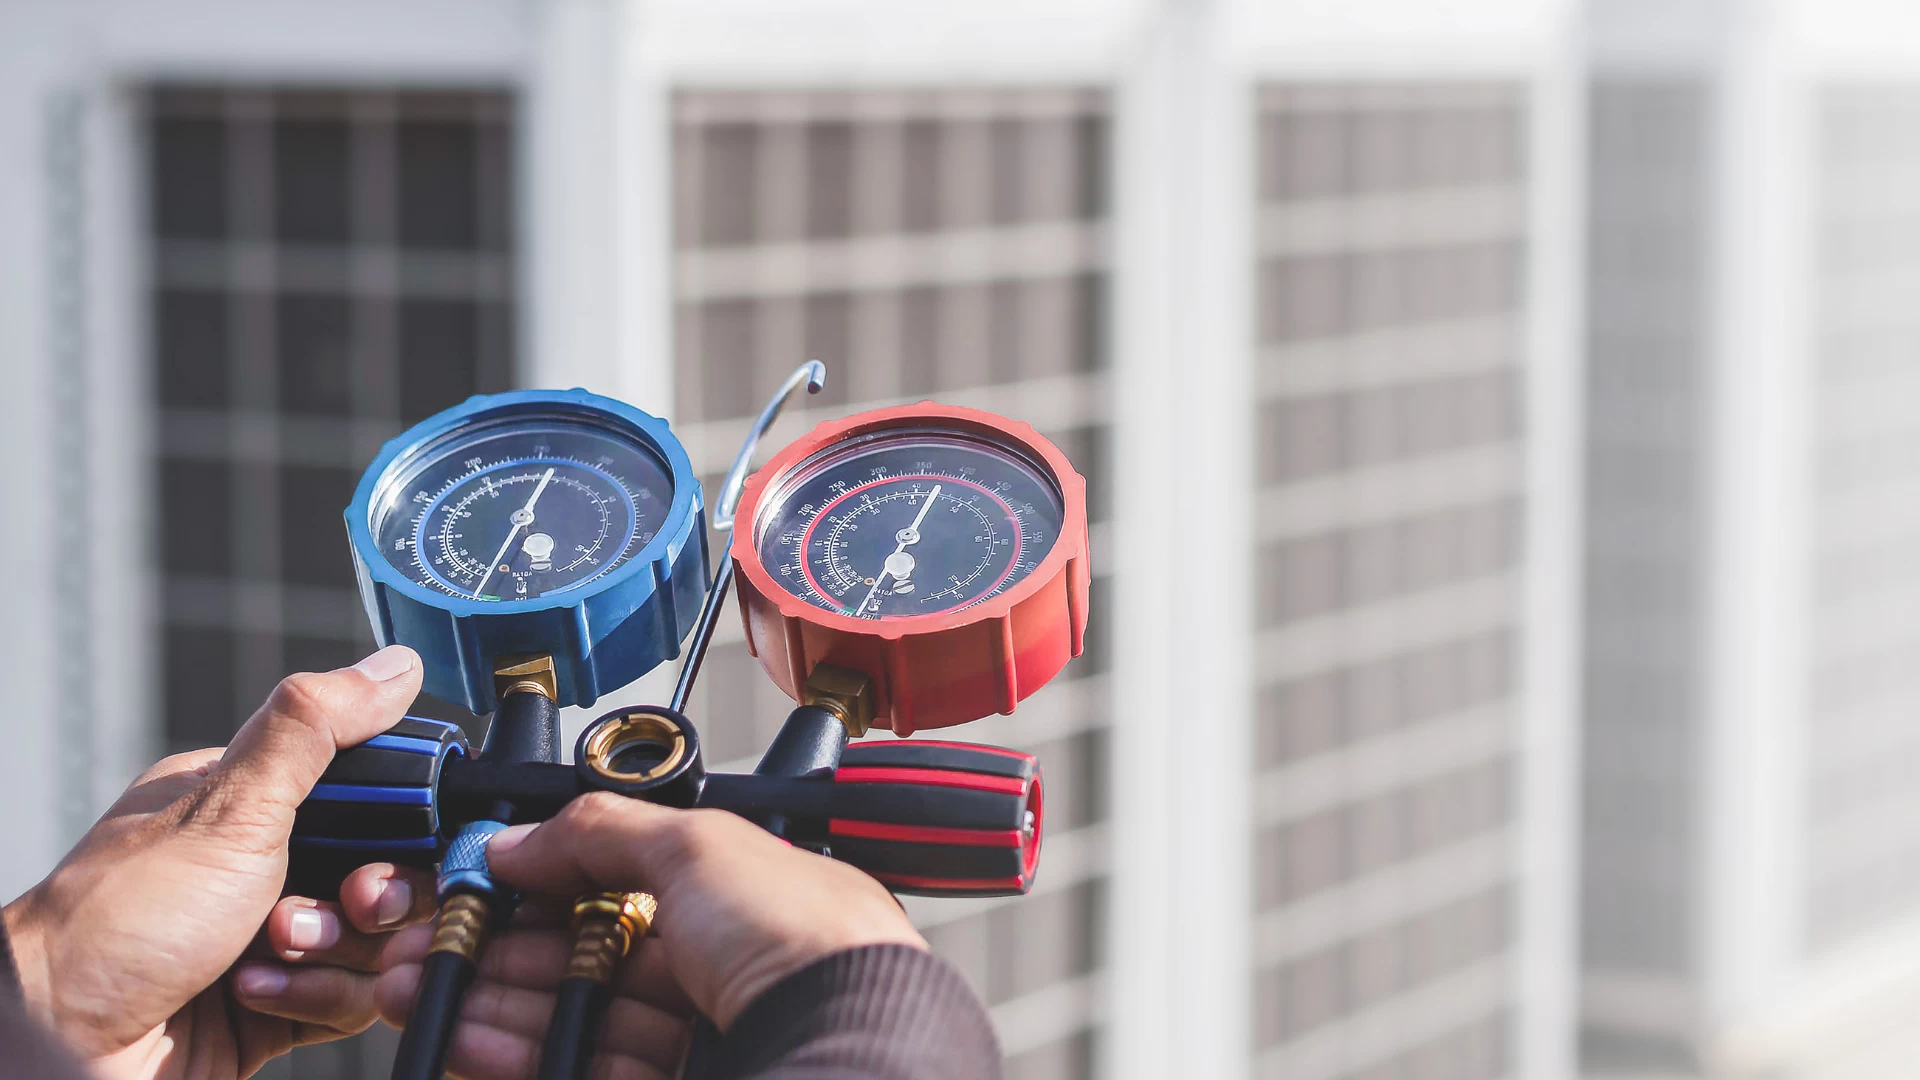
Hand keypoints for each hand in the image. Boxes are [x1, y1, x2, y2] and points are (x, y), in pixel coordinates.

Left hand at [2, 645, 439, 1079]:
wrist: (63, 1046)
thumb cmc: (119, 924)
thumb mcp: (229, 808)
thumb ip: (316, 730)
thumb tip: (393, 666)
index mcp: (251, 803)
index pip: (373, 796)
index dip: (401, 823)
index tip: (393, 844)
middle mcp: (265, 867)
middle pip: (387, 872)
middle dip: (372, 900)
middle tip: (344, 905)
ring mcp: (274, 938)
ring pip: (376, 941)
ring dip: (334, 954)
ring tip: (271, 956)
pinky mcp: (281, 1005)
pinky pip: (351, 997)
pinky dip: (315, 999)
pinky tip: (256, 996)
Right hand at [375, 795, 926, 1079]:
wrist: (844, 1046)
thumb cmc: (811, 944)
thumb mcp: (702, 846)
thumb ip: (605, 831)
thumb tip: (526, 836)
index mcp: (747, 902)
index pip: (626, 887)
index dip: (547, 883)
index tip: (481, 885)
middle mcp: (727, 973)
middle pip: (590, 958)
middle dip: (499, 950)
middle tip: (429, 944)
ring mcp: (702, 1040)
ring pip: (577, 1021)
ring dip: (491, 1004)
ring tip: (418, 990)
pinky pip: (583, 1068)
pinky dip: (516, 1055)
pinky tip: (466, 1040)